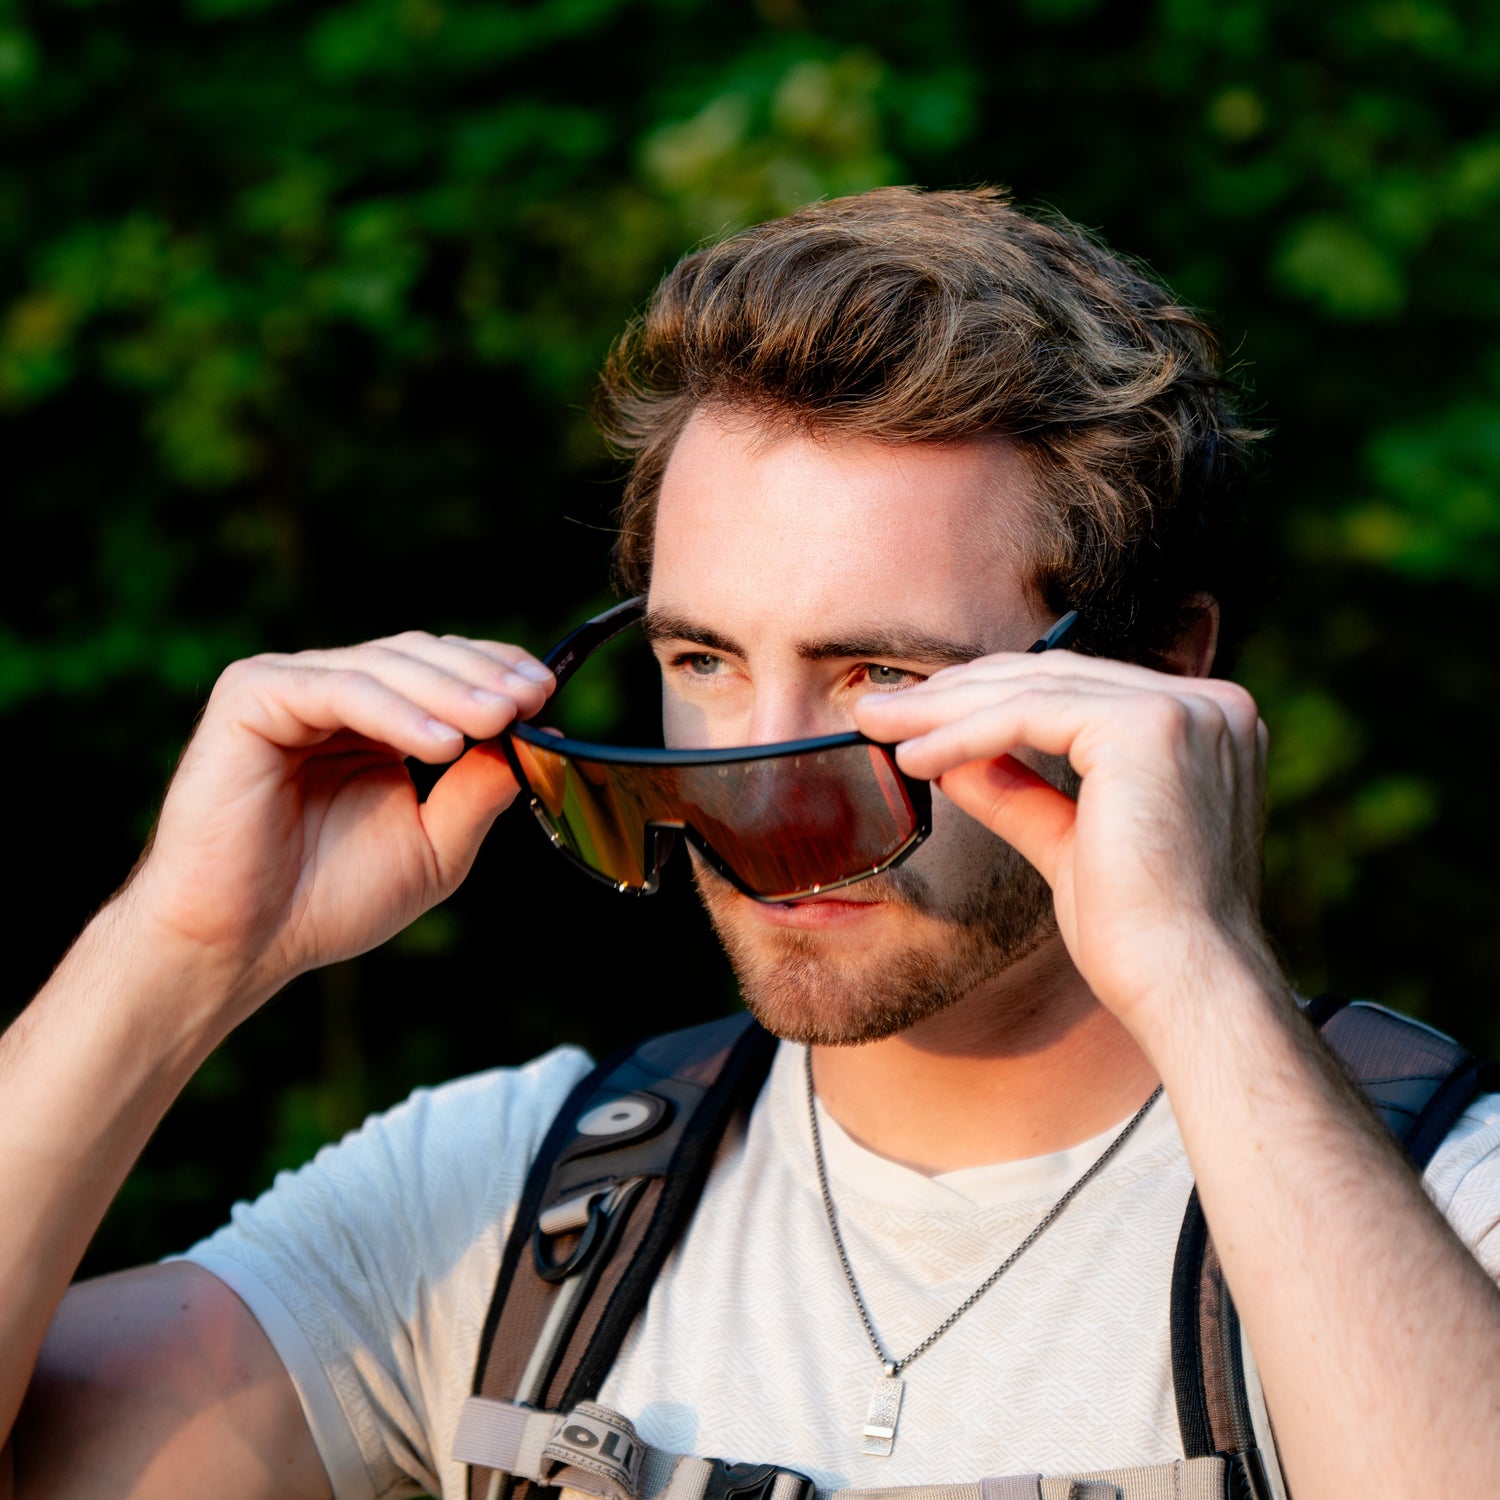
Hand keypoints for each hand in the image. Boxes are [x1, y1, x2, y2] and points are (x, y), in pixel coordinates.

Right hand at [123, 631, 553, 1023]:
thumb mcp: (433, 845)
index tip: (547, 695)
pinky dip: (395, 713)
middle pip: (420, 657)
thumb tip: (539, 741)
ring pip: (385, 666)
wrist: (242, 946)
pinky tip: (442, 743)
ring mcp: (288, 688)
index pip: (443, 671)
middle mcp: (331, 694)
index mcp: (374, 722)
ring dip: (451, 690)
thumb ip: (478, 791)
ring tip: (500, 718)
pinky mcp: (250, 698)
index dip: (496, 672)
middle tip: (533, 697)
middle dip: (483, 676)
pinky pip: (338, 691)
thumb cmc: (327, 901)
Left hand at [854, 650, 1271, 1030]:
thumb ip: (1021, 793)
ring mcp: (1184, 709)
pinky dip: (962, 735)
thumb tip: (954, 758)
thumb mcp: (1068, 843)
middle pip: (1054, 678)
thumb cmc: (1138, 935)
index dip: (990, 698)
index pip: (1077, 689)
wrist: (1185, 986)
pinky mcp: (1147, 726)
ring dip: (943, 710)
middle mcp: (1208, 704)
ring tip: (879, 727)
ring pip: (1034, 691)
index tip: (920, 719)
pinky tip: (912, 756)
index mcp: (1203, 724)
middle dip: (956, 694)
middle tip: (881, 711)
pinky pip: (1028, 716)